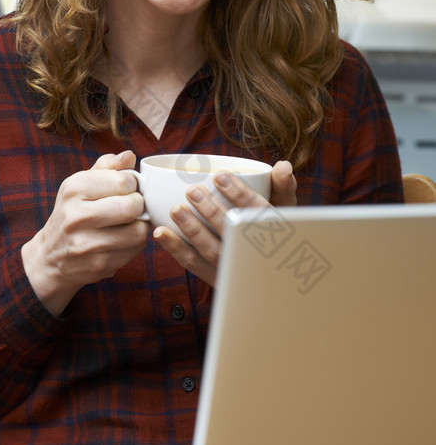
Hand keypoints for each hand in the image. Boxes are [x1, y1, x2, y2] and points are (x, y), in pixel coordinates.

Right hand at [21, 150, 149, 315]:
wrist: (49, 257)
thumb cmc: (71, 214)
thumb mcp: (80, 185)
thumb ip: (106, 167)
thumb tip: (129, 156)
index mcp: (74, 188)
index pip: (123, 180)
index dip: (133, 184)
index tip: (127, 189)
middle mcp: (77, 216)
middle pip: (132, 206)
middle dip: (138, 205)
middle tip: (132, 207)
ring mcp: (87, 243)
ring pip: (138, 231)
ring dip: (139, 226)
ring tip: (129, 223)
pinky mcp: (98, 264)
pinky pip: (134, 250)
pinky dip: (135, 244)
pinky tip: (123, 239)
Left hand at [152, 160, 296, 286]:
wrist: (274, 279)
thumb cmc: (276, 234)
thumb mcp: (285, 212)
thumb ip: (282, 188)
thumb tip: (283, 166)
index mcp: (276, 235)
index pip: (259, 214)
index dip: (239, 194)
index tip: (220, 176)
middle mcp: (256, 255)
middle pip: (233, 235)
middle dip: (212, 212)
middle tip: (193, 191)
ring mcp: (235, 270)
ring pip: (212, 252)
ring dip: (192, 231)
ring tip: (176, 209)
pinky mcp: (216, 279)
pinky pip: (194, 265)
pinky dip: (176, 249)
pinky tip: (160, 233)